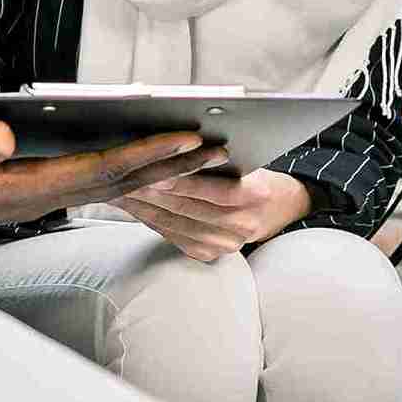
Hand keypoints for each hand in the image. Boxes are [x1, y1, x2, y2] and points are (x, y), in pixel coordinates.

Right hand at [0, 120, 229, 247]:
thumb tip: (6, 133)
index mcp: (23, 190)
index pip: (99, 172)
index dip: (145, 155)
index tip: (186, 138)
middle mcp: (40, 198)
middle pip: (119, 183)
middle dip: (169, 165)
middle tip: (220, 146)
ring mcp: (38, 198)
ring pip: (111, 186)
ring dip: (157, 170)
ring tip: (201, 152)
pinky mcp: (32, 192)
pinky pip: (93, 184)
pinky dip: (128, 171)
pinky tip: (148, 159)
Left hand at [116, 169, 313, 261]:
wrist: (278, 209)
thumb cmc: (257, 177)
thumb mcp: (248, 162)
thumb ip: (218, 159)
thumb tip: (178, 147)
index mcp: (256, 196)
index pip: (212, 189)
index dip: (179, 181)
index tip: (150, 172)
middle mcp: (243, 224)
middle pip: (188, 208)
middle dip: (153, 193)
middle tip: (125, 179)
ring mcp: (226, 244)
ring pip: (176, 223)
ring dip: (146, 207)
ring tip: (123, 191)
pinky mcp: (210, 254)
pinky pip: (174, 236)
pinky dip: (151, 221)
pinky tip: (135, 207)